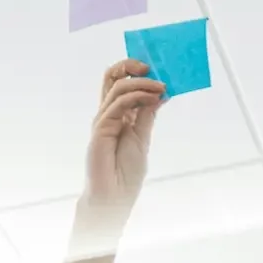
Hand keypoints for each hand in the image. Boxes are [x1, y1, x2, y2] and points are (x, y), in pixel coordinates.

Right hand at [73, 59, 165, 247]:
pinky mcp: (100, 129)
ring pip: (117, 86)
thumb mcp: (142, 138)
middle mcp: (108, 113)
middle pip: (112, 77)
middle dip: (131, 66)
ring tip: (161, 86)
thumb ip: (147, 115)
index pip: (121, 83)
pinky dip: (137, 96)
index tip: (159, 72)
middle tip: (153, 67)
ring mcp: (103, 119)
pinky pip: (118, 104)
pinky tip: (153, 98)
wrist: (114, 197)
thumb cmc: (125, 173)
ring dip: (142, 83)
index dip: (137, 72)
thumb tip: (160, 92)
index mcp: (118, 115)